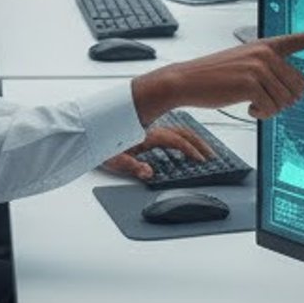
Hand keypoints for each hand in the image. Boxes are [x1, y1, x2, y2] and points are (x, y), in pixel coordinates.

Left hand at [100, 119, 216, 178]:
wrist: (91, 132)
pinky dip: (184, 138)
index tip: (202, 159)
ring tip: (205, 150)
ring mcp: (152, 129)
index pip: (176, 141)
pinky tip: (186, 146)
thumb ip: (132, 165)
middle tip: (212, 155)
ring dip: (194, 139)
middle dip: (199, 143)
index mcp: (148, 135)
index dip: (190, 150)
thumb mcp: (115, 159)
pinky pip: (172, 132)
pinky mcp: (149, 132)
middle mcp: (152, 130)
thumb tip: (148, 172)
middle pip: (183, 132)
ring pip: (179, 130)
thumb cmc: (102, 144)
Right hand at [134, 25, 303, 125]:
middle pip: (299, 86)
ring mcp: (259, 66)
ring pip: (287, 101)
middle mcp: (266, 53)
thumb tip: (298, 90)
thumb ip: (271, 70)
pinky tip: (247, 107)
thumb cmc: (216, 76)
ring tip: (252, 102)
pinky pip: (272, 108)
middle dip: (285, 100)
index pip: (302, 39)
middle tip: (263, 99)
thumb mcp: (245, 64)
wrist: (187, 80)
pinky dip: (261, 114)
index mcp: (267, 45)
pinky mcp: (251, 83)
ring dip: (271, 109)